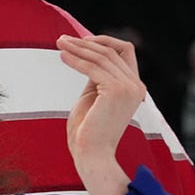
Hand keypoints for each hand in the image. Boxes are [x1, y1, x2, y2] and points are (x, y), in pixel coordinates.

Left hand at [57, 34, 146, 194]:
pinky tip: (62, 56)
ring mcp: (128, 87)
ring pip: (102, 56)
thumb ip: (96, 77)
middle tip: (62, 39)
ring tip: (58, 43)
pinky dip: (76, 60)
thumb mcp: (93, 98)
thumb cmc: (87, 132)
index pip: (125, 52)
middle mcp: (136, 85)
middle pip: (112, 51)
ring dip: (78, 48)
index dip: (103, 42)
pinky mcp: (115, 90)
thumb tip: (86, 57)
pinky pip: (93, 67)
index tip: (80, 41)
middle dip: (85, 42)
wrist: (91, 155)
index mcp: (134, 87)